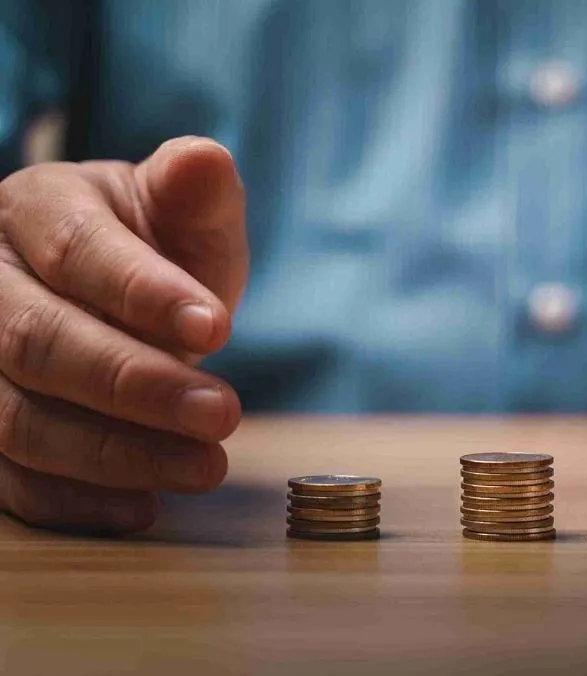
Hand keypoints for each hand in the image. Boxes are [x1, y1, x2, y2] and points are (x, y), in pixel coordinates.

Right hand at [0, 137, 247, 532]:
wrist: (110, 295)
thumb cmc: (153, 248)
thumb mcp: (182, 214)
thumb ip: (196, 195)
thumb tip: (205, 161)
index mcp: (34, 209)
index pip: (76, 250)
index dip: (143, 292)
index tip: (219, 329)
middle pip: (37, 341)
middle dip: (135, 384)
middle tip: (223, 415)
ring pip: (15, 419)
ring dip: (114, 453)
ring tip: (205, 466)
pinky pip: (7, 480)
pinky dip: (73, 502)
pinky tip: (144, 507)